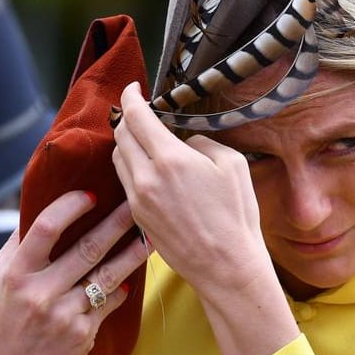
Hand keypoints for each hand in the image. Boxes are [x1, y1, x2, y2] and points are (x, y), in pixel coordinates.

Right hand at [0, 190, 150, 354]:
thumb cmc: (0, 326)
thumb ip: (16, 248)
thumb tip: (35, 209)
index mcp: (16, 274)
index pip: (45, 228)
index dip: (70, 206)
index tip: (91, 193)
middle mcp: (40, 293)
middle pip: (87, 248)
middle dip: (116, 223)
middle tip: (136, 204)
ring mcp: (65, 315)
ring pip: (107, 276)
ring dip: (132, 254)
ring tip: (149, 237)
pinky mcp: (83, 335)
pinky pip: (110, 303)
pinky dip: (120, 289)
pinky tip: (131, 278)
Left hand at [111, 81, 273, 296]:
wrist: (226, 266)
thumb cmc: (236, 216)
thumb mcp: (233, 165)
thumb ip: (203, 142)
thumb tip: (186, 141)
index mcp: (170, 159)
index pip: (136, 116)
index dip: (131, 96)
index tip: (134, 88)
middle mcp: (146, 177)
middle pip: (121, 134)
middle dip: (128, 117)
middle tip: (141, 111)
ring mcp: (137, 199)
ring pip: (118, 158)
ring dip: (127, 142)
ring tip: (144, 139)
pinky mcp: (137, 217)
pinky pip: (125, 181)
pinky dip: (131, 166)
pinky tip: (148, 167)